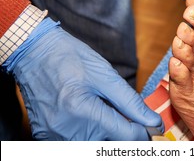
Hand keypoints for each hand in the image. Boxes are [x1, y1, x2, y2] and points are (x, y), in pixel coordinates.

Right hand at [3, 18, 162, 139]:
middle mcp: (68, 133)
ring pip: (96, 146)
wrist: (34, 53)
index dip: (144, 132)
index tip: (153, 126)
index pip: (126, 137)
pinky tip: (90, 116)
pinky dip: (91, 133)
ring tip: (105, 111)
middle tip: (127, 115)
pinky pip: (78, 142)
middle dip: (126, 132)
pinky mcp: (46, 137)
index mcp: (84, 113)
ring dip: (108, 134)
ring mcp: (55, 138)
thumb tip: (152, 121)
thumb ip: (130, 102)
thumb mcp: (105, 75)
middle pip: (112, 145)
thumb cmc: (70, 58)